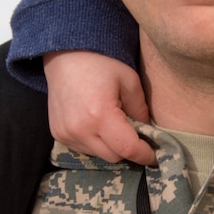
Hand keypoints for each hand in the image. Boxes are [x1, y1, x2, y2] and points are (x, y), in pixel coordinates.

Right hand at [44, 49, 155, 165]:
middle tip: (134, 133)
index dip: (145, 155)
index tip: (154, 155)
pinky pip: (84, 149)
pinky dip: (95, 143)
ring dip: (110, 147)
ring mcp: (66, 134)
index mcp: (100, 115)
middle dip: (127, 149)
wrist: (65, 57)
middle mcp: (80, 130)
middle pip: (114, 156)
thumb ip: (141, 111)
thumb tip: (148, 133)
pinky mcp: (58, 135)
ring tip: (112, 125)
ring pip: (99, 155)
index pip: (128, 149)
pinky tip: (95, 124)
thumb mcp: (130, 81)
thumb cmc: (101, 64)